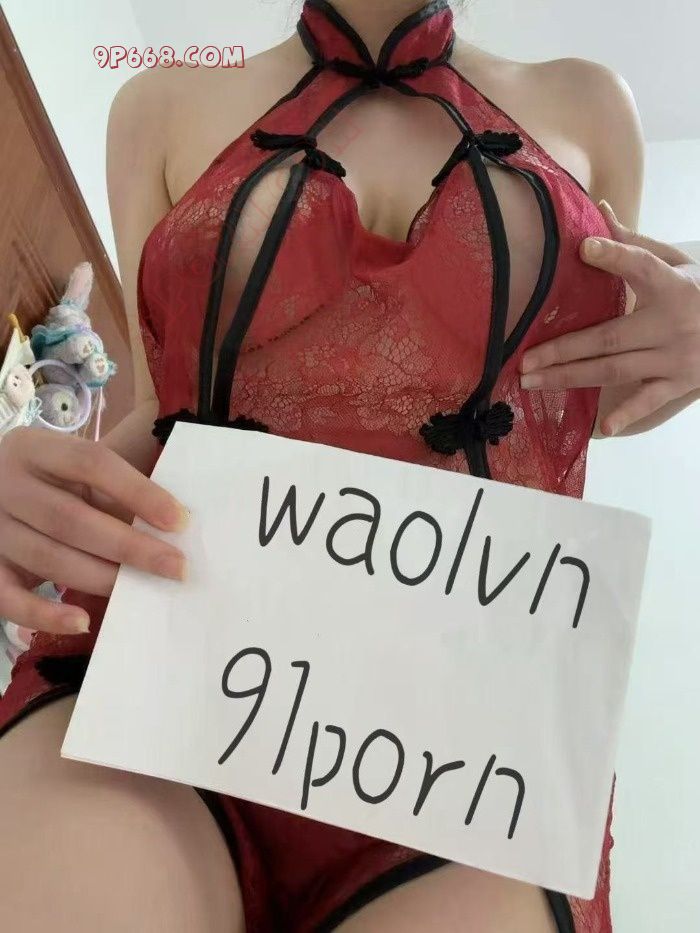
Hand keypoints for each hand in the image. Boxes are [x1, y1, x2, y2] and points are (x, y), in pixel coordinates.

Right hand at [0, 428, 188, 633]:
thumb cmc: (49, 480)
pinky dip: (44, 614)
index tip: (180, 521)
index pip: (91, 463)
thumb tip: (174, 520)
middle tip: (176, 568)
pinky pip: (9, 598)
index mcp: (34, 448)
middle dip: (130, 547)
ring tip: (144, 592)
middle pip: (70, 518)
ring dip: (101, 578)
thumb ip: (114, 483)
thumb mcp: (72, 466)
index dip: (138, 492)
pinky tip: (82, 622)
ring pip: (48, 558)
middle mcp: (6, 484)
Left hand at [519, 201, 699, 435]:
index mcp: (673, 285)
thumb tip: (598, 208)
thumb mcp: (676, 261)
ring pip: (616, 370)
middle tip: (524, 359)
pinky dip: (627, 414)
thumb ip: (635, 243)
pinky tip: (602, 427)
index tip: (584, 248)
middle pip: (609, 338)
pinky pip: (650, 400)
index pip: (641, 266)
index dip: (614, 256)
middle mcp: (673, 323)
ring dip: (571, 377)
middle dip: (563, 350)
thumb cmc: (699, 288)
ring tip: (532, 381)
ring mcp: (677, 357)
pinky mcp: (681, 382)